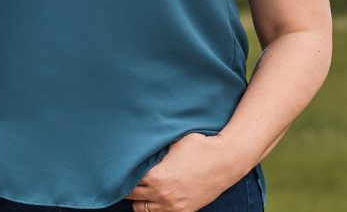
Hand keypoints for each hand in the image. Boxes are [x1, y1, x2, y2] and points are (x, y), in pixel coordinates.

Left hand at [123, 133, 242, 211]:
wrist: (226, 161)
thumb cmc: (200, 146)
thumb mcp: (172, 141)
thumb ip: (153, 148)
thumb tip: (137, 144)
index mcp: (156, 176)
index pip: (127, 179)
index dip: (122, 172)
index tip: (120, 167)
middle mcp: (162, 194)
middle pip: (130, 195)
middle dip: (128, 185)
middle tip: (127, 176)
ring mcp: (172, 206)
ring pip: (140, 209)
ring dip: (138, 198)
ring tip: (141, 187)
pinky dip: (153, 208)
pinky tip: (153, 197)